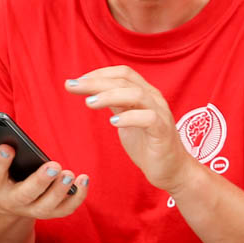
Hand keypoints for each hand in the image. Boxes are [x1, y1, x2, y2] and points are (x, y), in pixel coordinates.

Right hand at [0, 143, 89, 221]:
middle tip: (54, 166)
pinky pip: (66, 208)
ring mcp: (34, 209)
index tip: (8, 147)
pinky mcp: (51, 211)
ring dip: (60, 191)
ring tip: (69, 173)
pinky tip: (83, 178)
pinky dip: (78, 196)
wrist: (2, 205)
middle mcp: (14, 201)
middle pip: (26, 195)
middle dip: (40, 181)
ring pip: (48, 206)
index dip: (0, 162)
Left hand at [66, 66, 194, 192]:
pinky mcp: (163, 132)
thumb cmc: (148, 144)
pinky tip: (114, 122)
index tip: (77, 81)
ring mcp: (160, 114)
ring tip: (89, 103)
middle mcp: (154, 99)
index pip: (123, 73)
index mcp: (145, 93)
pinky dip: (130, 117)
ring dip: (110, 95)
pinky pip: (149, 118)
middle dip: (96, 82)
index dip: (99, 73)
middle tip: (72, 86)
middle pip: (125, 81)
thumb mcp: (127, 119)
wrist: (171, 169)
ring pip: (136, 94)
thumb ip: (115, 104)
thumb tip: (92, 91)